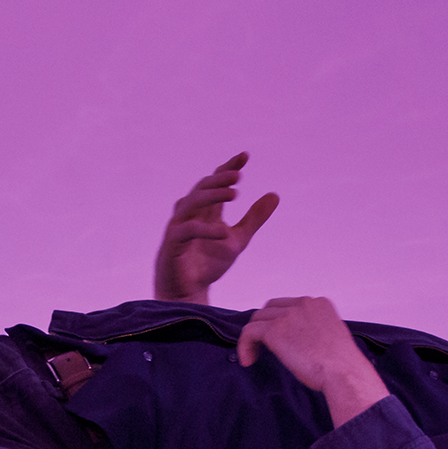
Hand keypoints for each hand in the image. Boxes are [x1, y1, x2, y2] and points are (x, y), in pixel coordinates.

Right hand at [154, 153, 279, 303]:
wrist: (189, 293)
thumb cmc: (209, 265)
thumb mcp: (238, 240)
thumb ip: (254, 219)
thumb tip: (275, 195)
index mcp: (206, 210)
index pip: (215, 182)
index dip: (228, 168)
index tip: (245, 155)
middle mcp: (190, 214)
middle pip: (202, 187)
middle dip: (219, 179)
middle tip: (238, 175)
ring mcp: (179, 227)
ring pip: (191, 202)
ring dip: (212, 196)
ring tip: (234, 194)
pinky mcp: (172, 244)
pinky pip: (187, 231)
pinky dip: (205, 230)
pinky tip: (223, 232)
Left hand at [235, 296, 389, 425]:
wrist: (343, 372)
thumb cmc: (341, 364)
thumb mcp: (329, 337)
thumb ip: (313, 330)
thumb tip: (296, 341)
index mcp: (319, 304)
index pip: (289, 305)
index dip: (278, 321)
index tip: (278, 340)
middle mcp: (303, 304)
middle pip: (270, 308)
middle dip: (264, 326)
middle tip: (262, 346)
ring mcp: (288, 316)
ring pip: (257, 319)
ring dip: (252, 337)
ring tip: (253, 356)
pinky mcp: (275, 330)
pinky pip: (249, 332)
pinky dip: (244, 345)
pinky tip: (248, 360)